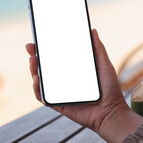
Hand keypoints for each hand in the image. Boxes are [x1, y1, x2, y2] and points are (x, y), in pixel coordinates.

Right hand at [25, 29, 142, 142]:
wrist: (111, 112)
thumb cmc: (110, 89)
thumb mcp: (104, 65)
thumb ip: (98, 49)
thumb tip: (92, 30)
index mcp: (74, 71)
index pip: (57, 58)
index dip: (47, 49)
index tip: (40, 39)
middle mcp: (65, 81)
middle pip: (45, 68)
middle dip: (35, 57)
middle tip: (31, 47)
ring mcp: (61, 93)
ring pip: (41, 81)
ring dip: (33, 70)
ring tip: (33, 60)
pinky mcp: (59, 105)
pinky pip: (44, 97)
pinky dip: (37, 88)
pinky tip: (37, 79)